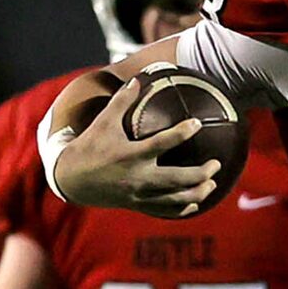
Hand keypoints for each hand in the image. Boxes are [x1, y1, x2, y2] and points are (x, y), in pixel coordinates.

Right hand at [53, 80, 217, 217]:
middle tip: (216, 164)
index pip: (162, 143)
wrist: (71, 180)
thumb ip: (122, 101)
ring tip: (213, 184)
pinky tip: (194, 203)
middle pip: (177, 179)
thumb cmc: (89, 147)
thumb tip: (138, 78)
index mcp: (131, 154)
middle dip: (201, 173)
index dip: (182, 132)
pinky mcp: (136, 204)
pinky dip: (181, 209)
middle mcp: (137, 177)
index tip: (197, 123)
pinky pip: (162, 210)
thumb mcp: (103, 122)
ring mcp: (138, 194)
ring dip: (197, 193)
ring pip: (174, 199)